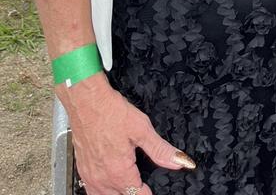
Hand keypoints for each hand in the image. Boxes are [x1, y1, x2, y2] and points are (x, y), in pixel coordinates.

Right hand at [61, 73, 194, 194]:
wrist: (86, 102)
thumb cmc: (111, 112)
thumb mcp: (142, 128)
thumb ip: (160, 149)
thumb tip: (179, 161)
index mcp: (119, 172)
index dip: (148, 192)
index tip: (153, 187)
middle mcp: (102, 179)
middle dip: (134, 192)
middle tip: (143, 184)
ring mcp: (89, 175)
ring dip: (117, 193)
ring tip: (128, 185)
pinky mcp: (82, 169)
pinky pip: (91, 190)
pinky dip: (102, 190)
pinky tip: (109, 181)